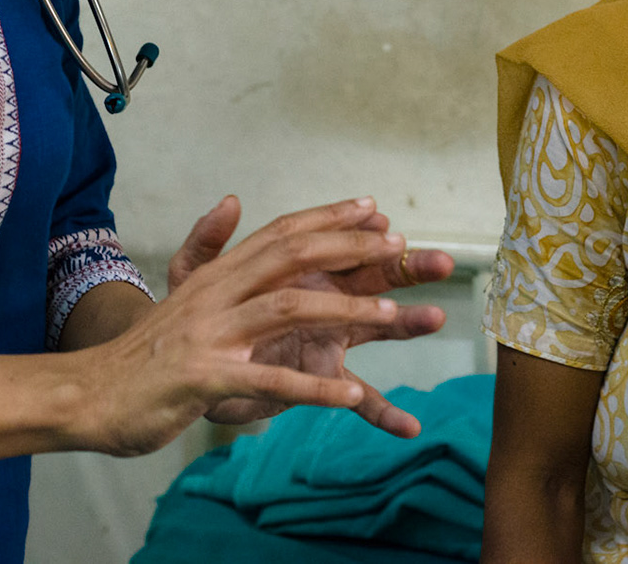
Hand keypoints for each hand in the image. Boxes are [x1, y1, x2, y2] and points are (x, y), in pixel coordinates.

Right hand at [71, 197, 446, 456]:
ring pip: (287, 308)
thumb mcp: (178, 293)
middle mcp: (216, 294)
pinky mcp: (205, 378)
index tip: (374, 208)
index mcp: (216, 274)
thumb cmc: (141, 352)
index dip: (328, 217)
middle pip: (291, 256)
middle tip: (398, 246)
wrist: (85, 394)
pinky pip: (269, 379)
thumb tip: (232, 199)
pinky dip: (313, 388)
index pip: (280, 232)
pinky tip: (351, 395)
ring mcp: (210, 334)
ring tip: (390, 313)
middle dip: (349, 247)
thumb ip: (209, 247)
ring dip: (344, 310)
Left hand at [168, 196, 454, 436]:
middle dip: (409, 268)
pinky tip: (409, 426)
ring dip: (408, 323)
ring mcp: (328, 339)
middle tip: (443, 261)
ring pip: (377, 327)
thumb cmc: (196, 322)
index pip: (336, 244)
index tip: (383, 220)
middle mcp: (322, 300)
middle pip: (374, 278)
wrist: (184, 372)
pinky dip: (383, 413)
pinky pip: (359, 398)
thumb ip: (209, 241)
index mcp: (297, 271)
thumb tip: (230, 200)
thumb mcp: (193, 280)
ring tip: (437, 318)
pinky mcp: (321, 379)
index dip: (360, 232)